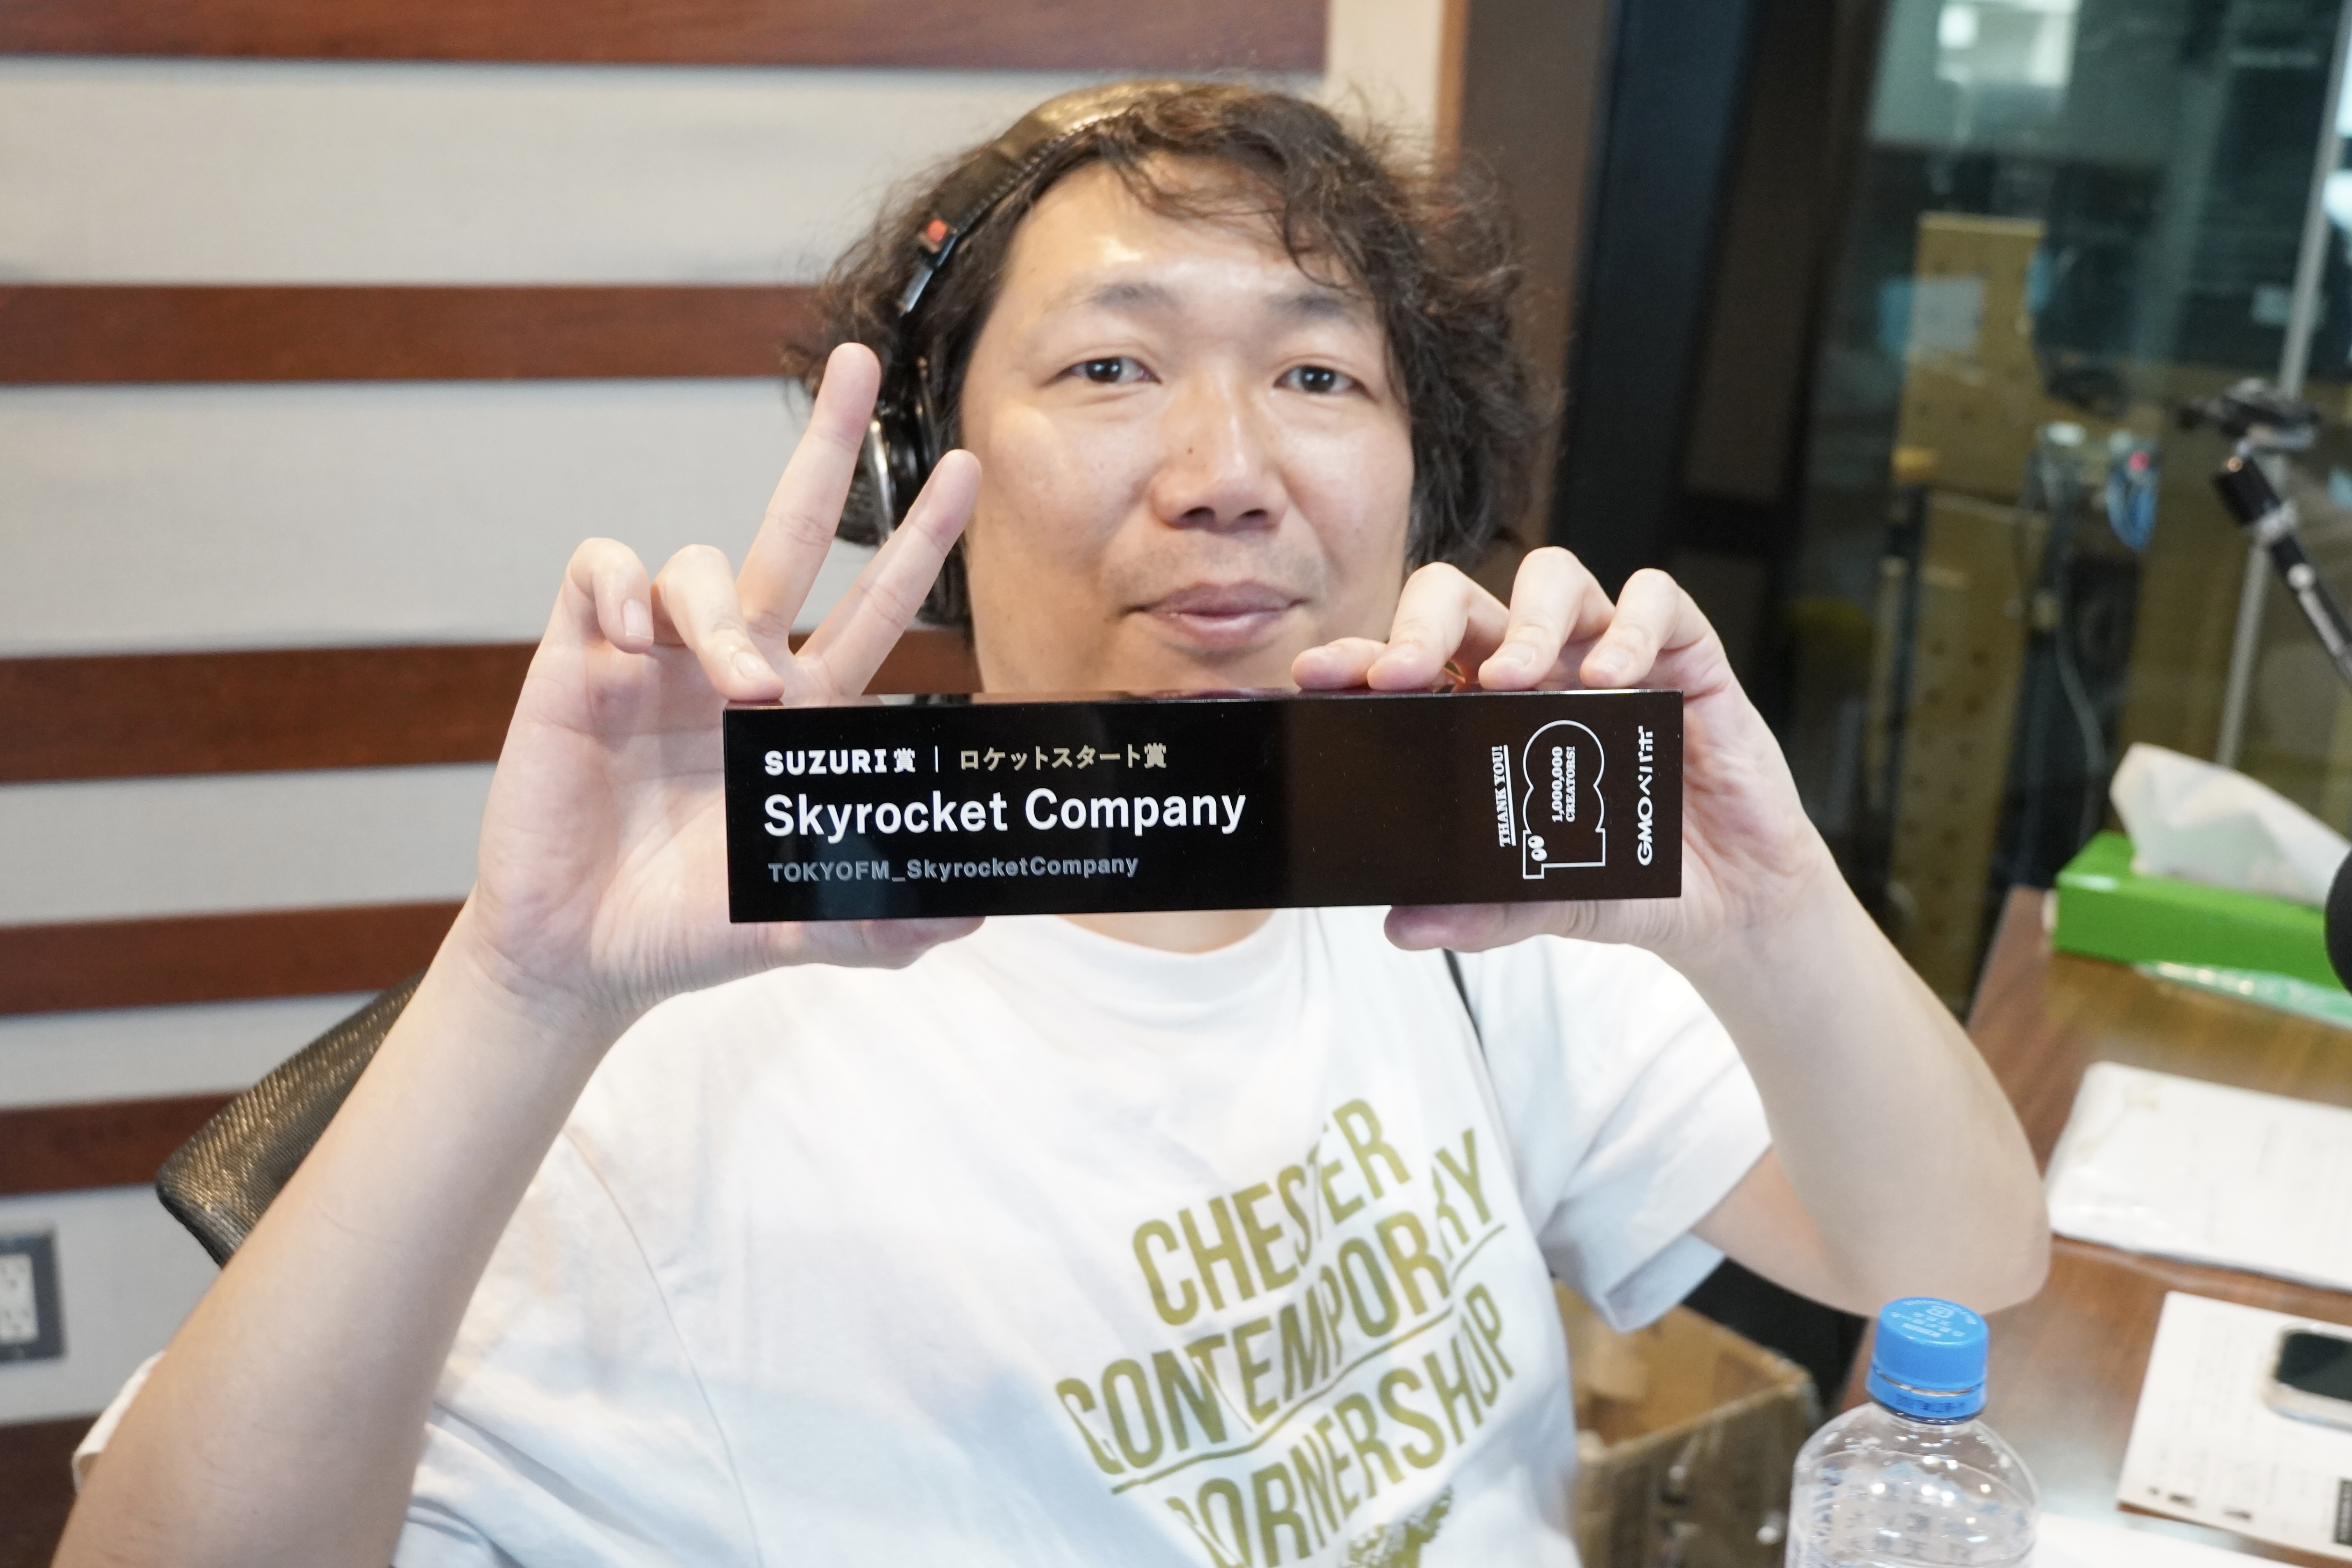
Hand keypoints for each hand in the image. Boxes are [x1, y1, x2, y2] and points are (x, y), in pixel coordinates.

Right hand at [459, 344, 982, 1035]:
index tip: (966, 473)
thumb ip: (881, 922)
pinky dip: (618, 588)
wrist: (583, 956)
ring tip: (741, 689)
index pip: (875, 605)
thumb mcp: (802, 927)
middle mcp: (737, 665)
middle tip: (860, 362)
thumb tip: (968, 918)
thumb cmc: (692, 927)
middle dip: (827, 446)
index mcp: (802, 712)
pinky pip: (602, 572)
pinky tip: (625, 642)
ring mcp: (658, 657)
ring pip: (698, 565)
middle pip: (793, 529)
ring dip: (722, 615)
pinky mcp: (577, 658)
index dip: (920, 542)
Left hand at [1290, 548, 1834, 958]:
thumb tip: (1403, 924)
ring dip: (1526, 619)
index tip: (1319, 677)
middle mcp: (1541, 671)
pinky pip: (1658, 602)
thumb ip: (1480, 910)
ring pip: (1555, 579)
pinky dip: (1631, 627)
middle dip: (1425, 623)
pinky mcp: (1686, 658)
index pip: (1413, 662)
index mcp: (1486, 713)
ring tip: (1511, 678)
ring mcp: (1611, 656)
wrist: (1729, 905)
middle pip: (1466, 600)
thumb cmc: (1628, 880)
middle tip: (1406, 674)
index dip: (1362, 656)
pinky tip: (1611, 678)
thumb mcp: (1546, 901)